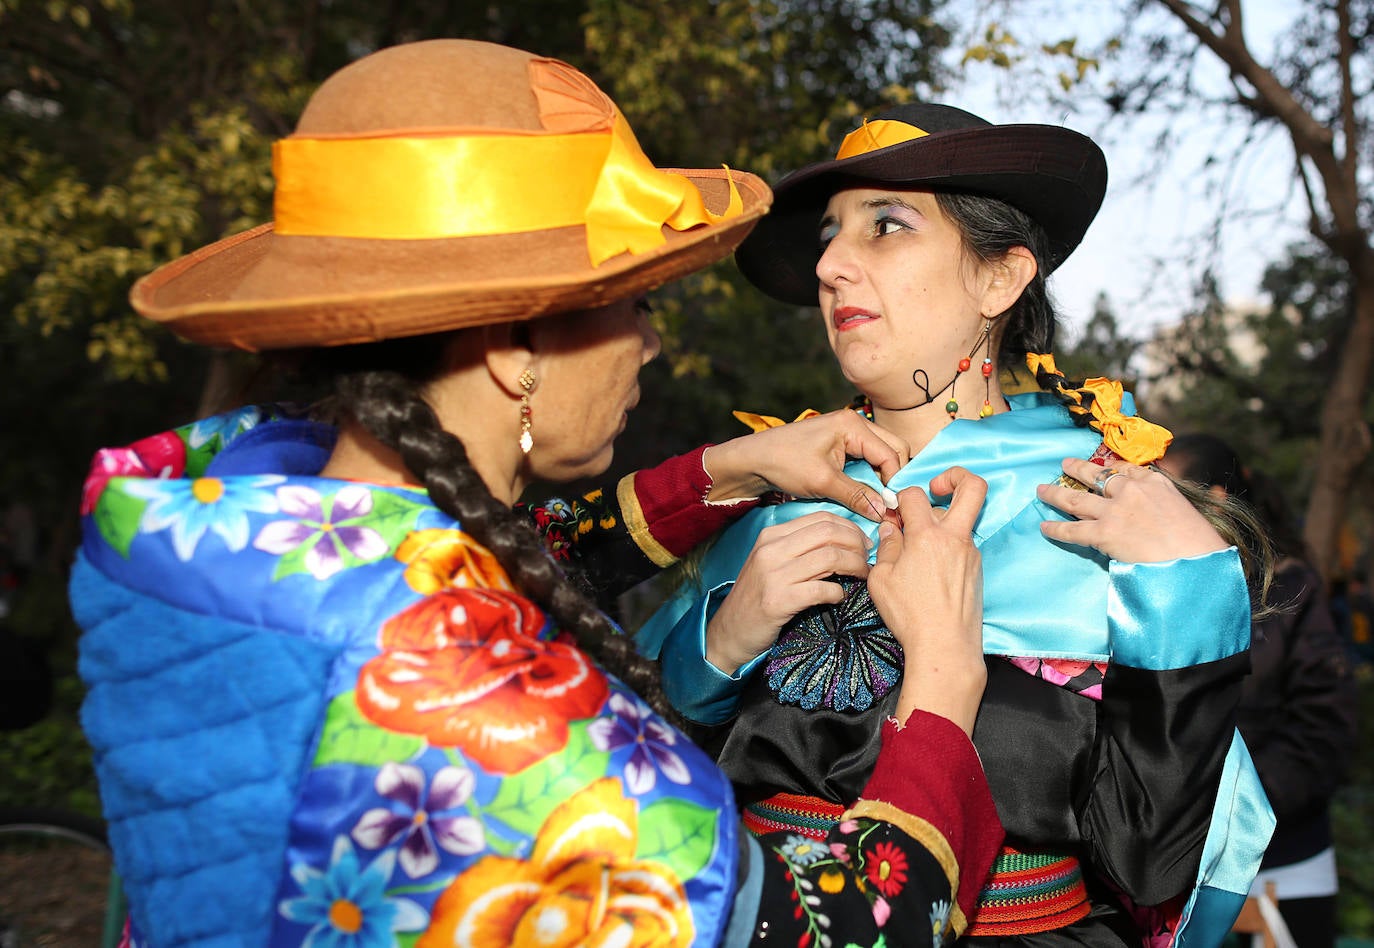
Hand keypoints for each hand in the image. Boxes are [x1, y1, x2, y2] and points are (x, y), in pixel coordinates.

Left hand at [701, 410, 910, 520]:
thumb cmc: (784, 464)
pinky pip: (866, 458)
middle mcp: (854, 423)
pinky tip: (865, 493)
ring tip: (878, 502)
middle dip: (892, 477)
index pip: (890, 454)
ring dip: (881, 477)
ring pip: (881, 454)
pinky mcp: (840, 443)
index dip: (895, 483)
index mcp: (852, 425)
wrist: (753, 460)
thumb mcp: (823, 482)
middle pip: (892, 449)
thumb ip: (857, 496)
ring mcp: (847, 432)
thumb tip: (885, 512)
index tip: (893, 508)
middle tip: (888, 504)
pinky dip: (869, 475)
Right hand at [705, 511, 872, 674]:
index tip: (863, 543)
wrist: (729, 632)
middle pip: (829, 533)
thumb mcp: (771, 563)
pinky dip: (838, 593)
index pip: (821, 518)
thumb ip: (798, 548)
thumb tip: (841, 540)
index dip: (850, 528)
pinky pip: (822, 589)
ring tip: (862, 577)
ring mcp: (773, 575)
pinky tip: (839, 598)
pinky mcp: (779, 601)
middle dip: (857, 544)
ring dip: (855, 567)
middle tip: (867, 559)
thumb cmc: (756, 597)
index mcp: (771, 536)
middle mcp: (771, 550)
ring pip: (830, 557)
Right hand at [868, 467, 986, 734]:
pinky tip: (929, 569)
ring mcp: (971, 553)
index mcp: (928, 535)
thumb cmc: (909, 615)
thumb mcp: (881, 579)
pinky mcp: (977, 569)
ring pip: (962, 519)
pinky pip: (962, 544)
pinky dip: (946, 546)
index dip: (899, 497)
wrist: (945, 646)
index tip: (892, 511)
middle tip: (935, 489)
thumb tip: (892, 528)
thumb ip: (886, 546)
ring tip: (918, 546)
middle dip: (954, 476)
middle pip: (973, 487)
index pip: (915, 495)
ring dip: (942, 521)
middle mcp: (955, 538)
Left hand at [1036, 458, 1227, 562]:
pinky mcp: (1104, 534)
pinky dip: (1055, 529)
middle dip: (1077, 469)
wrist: (1195, 561)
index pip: (1127, 469)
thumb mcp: (1185, 510)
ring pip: (1076, 499)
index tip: (1101, 465)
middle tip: (1064, 464)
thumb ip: (1165, 504)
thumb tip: (1153, 512)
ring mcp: (1115, 511)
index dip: (1110, 467)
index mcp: (1155, 483)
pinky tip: (1043, 527)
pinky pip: (1072, 530)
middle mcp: (1131, 491)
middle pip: (1096, 476)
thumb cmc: (1199, 542)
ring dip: (1055, 494)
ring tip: (1041, 489)